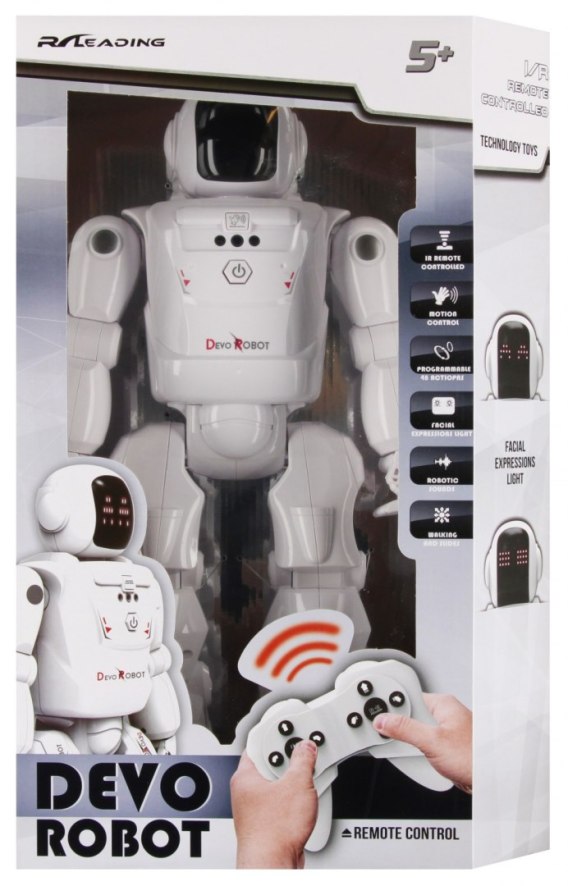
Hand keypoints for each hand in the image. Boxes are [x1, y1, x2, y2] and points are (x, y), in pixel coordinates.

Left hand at [231, 740, 317, 867]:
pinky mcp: (269, 822)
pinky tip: (306, 801)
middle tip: (304, 754)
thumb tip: (306, 748)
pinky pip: (283, 801)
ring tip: (308, 778)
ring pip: (278, 784)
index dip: (275, 735)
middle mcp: (247, 791)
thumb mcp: (297, 785)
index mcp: (245, 776)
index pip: (258, 744)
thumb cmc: (273, 832)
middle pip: (270, 763)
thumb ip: (303, 761)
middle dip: (289, 759)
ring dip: (295, 780)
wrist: (272, 865)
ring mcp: (257, 808)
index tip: (289, 729)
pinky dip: (295, 799)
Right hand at [373, 693, 471, 791]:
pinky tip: (418, 761)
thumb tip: (383, 720)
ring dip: (408, 745)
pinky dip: (417, 754)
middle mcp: (444, 715)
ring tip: (409, 754)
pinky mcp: (444, 748)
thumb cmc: (474, 757)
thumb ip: (405, 729)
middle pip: (409, 715)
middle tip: (388, 737)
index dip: (390, 704)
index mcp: (442, 704)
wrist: (492, 781)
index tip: (374, 712)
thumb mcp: (432, 742)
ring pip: (414, 733)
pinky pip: (422, 746)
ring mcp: (444, 732)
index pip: (408, 696)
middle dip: (399, 730)